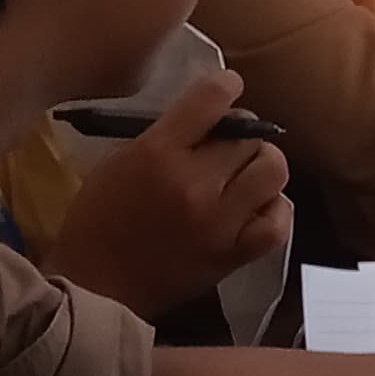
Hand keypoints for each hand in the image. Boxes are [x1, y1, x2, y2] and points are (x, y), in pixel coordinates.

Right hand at [51, 71, 294, 317]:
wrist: (97, 289)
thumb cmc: (97, 222)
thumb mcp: (118, 163)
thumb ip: (164, 136)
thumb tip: (208, 118)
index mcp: (158, 152)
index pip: (212, 97)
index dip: (226, 86)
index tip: (226, 90)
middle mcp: (195, 182)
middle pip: (249, 134)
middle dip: (242, 133)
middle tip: (230, 145)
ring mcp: (219, 221)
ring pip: (273, 171)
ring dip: (263, 166)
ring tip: (246, 175)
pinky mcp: (232, 255)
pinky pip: (278, 222)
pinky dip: (275, 209)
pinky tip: (259, 206)